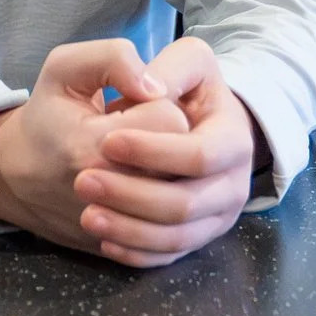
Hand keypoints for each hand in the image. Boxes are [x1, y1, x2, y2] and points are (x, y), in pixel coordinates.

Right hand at [0, 39, 188, 252]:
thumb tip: (155, 84)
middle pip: (181, 161)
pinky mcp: (121, 248)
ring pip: (179, 195)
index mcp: (91, 145)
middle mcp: (106, 193)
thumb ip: (113, 58)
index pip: (169, 120)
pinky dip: (163, 207)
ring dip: (169, 173)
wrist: (15, 176)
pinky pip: (168, 228)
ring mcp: (115, 226)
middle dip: (169, 141)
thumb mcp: (64, 68)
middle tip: (143, 133)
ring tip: (143, 160)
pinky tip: (143, 187)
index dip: (161, 104)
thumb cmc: (47, 117)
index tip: (136, 106)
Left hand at [73, 36, 260, 268]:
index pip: (199, 155)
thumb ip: (169, 65)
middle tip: (82, 181)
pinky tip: (104, 240)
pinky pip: (170, 256)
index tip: (107, 141)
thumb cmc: (179, 88)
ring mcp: (217, 214)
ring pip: (178, 236)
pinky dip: (137, 253)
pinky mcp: (198, 235)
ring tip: (88, 214)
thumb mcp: (183, 60)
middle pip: (187, 203)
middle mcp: (233, 181)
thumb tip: (150, 88)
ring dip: (130, 230)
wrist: (185, 123)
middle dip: (133, 195)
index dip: (153, 151)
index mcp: (232, 136)